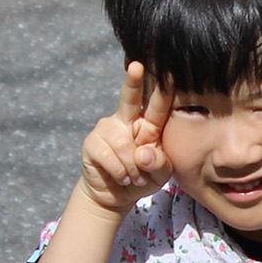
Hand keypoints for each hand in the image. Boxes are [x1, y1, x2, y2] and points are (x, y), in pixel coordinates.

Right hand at [79, 63, 173, 216]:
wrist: (114, 196)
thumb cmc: (141, 179)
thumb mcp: (160, 174)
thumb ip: (160, 163)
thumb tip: (143, 152)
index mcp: (147, 124)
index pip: (157, 105)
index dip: (163, 88)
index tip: (170, 70)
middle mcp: (126, 120)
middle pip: (129, 97)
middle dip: (133, 81)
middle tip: (136, 66)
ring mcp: (106, 129)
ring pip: (125, 146)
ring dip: (134, 169)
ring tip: (134, 177)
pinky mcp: (91, 143)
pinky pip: (111, 157)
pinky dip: (120, 172)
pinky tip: (121, 177)